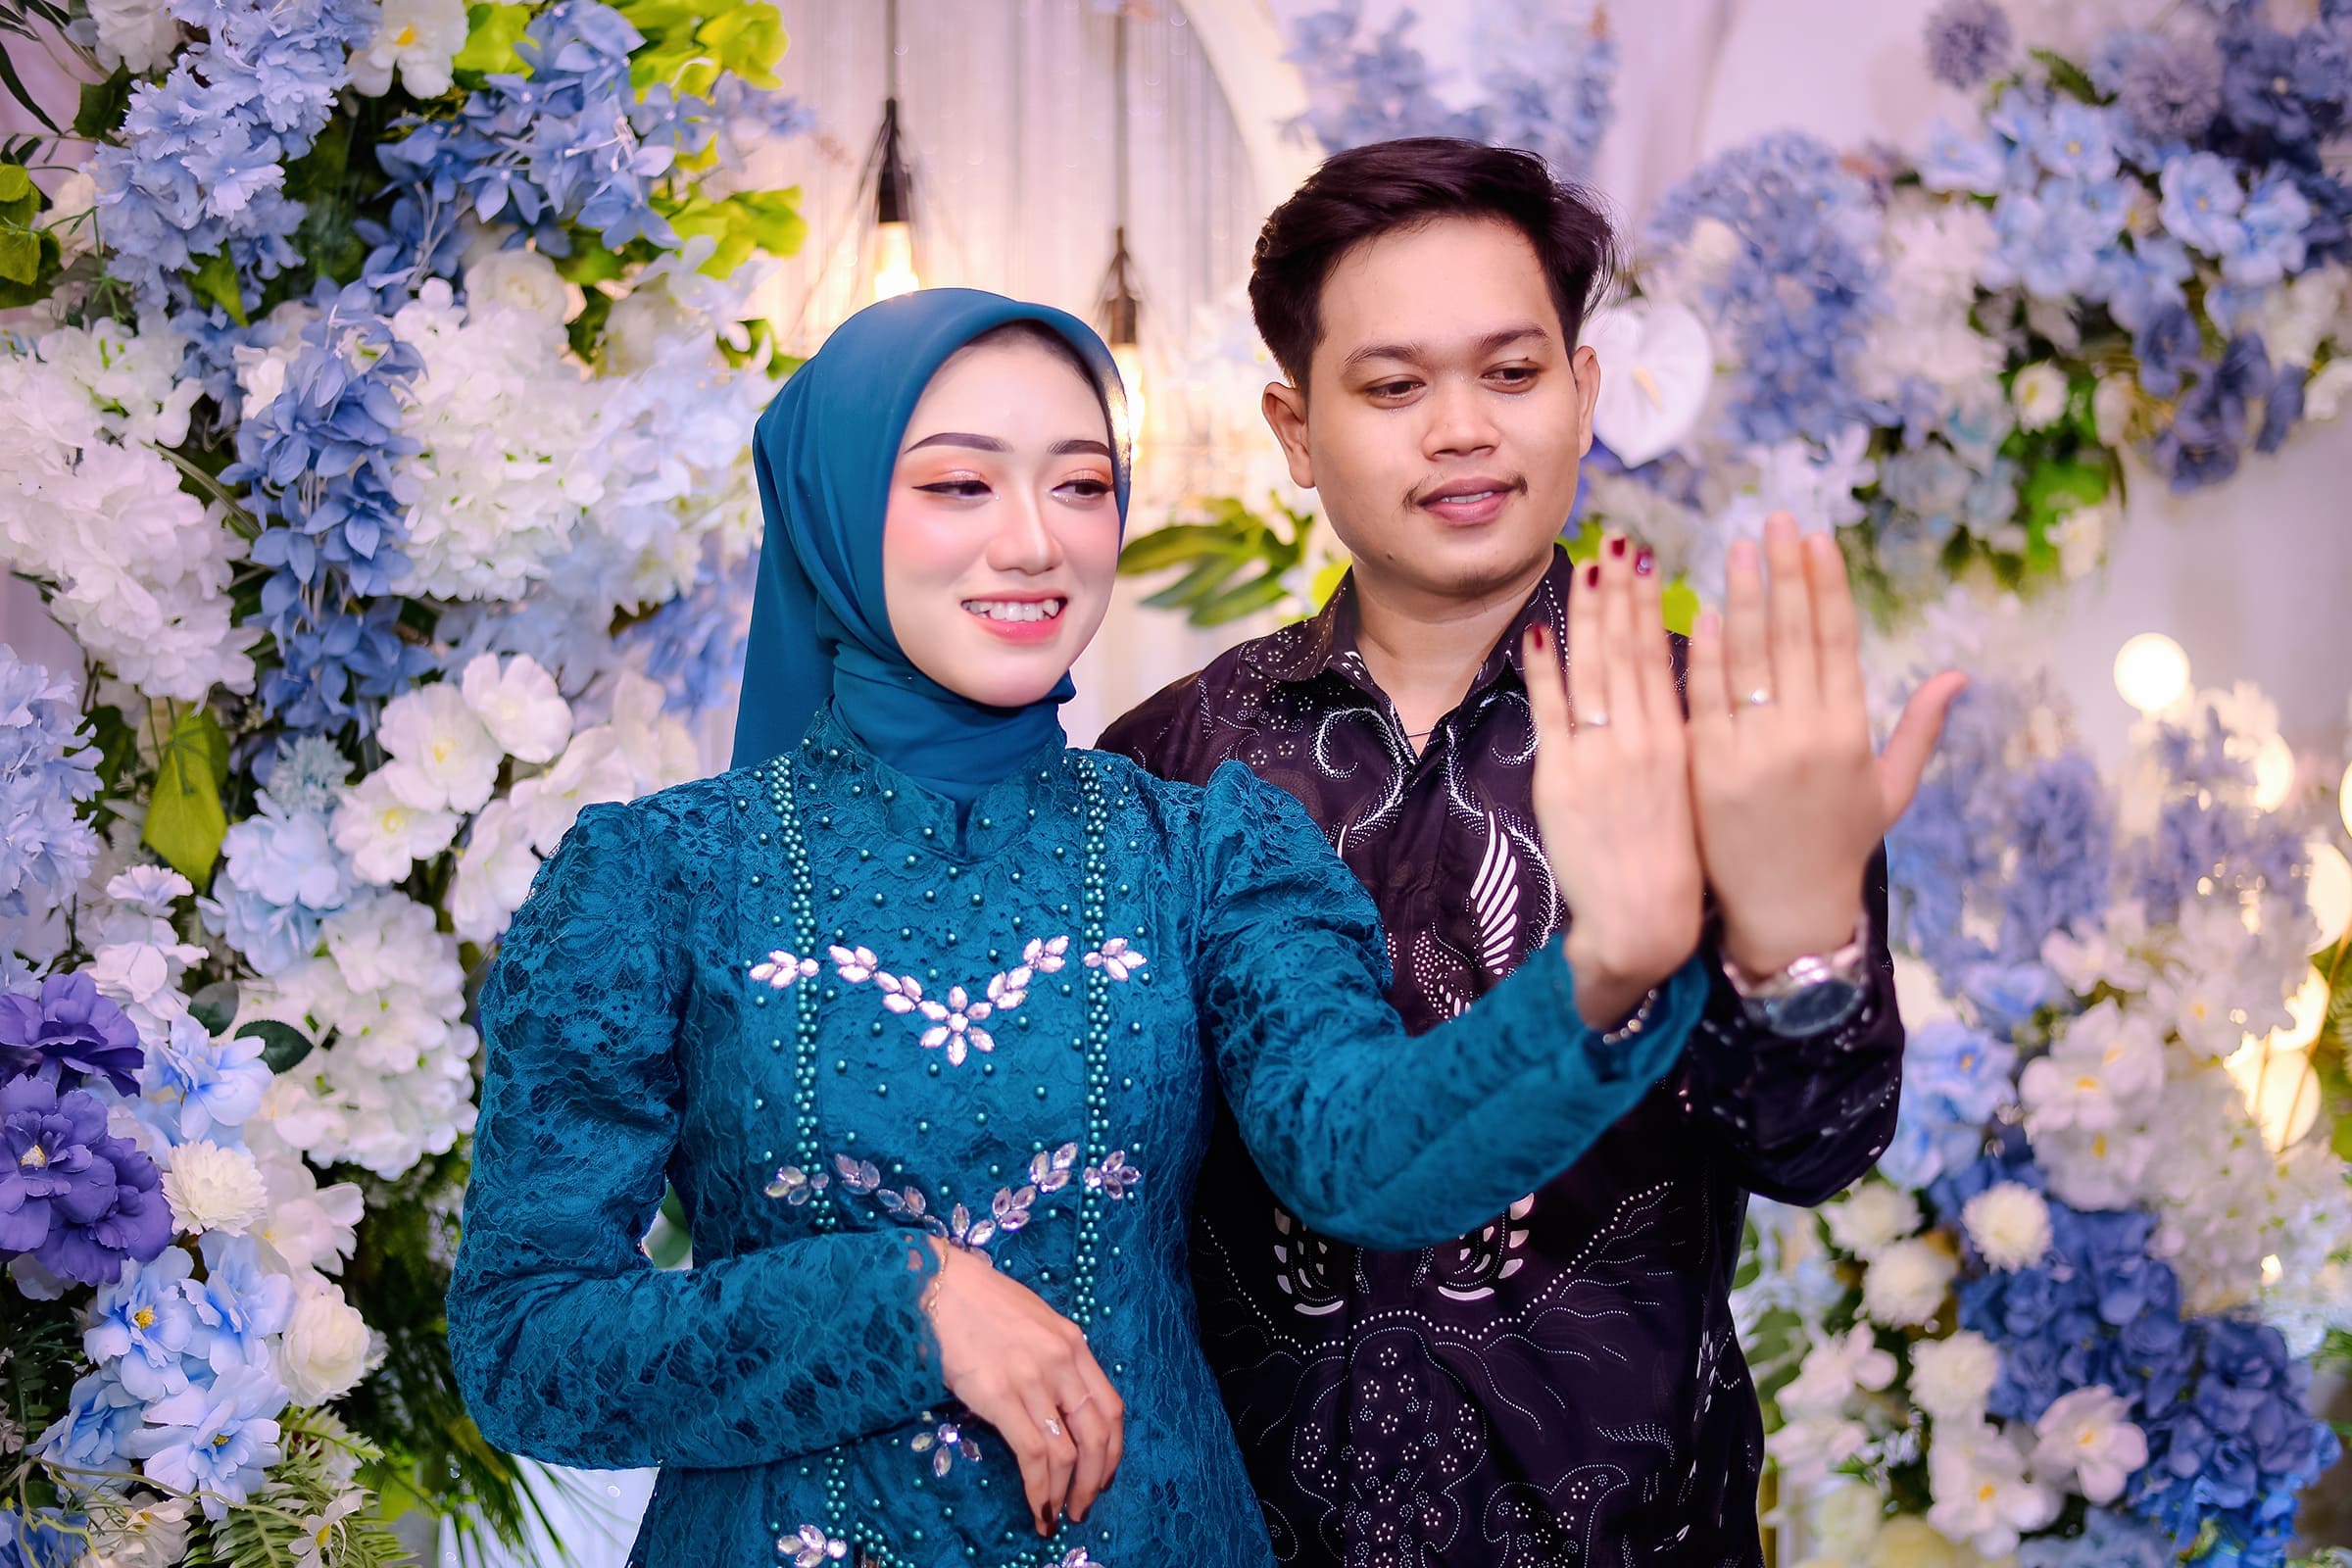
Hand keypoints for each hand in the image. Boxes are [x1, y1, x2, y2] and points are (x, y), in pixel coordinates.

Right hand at [922, 1242, 1123, 1533]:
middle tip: (1083, 1508)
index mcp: (1074, 1344)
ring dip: (1065, 1492)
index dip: (1112, 1450)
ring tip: (1056, 1516)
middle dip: (1094, 1480)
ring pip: (1066, 1451)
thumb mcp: (1035, 1323)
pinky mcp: (1000, 1395)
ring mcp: (1033, 1378)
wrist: (940, 1284)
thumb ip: (1055, 1359)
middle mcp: (1062, 1361)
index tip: (1102, 1476)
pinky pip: (1032, 1453)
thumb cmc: (981, 1303)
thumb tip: (1059, 1405)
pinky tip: (1036, 1504)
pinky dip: (1039, 1487)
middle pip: (1097, 1434)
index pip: (1110, 1407)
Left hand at [1524, 535, 1706, 1028]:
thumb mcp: (1702, 787)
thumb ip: (1695, 729)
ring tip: (1585, 563)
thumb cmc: (1685, 859)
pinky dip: (1545, 669)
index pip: (1665, 656)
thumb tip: (1691, 674)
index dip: (1650, 604)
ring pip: (1592, 670)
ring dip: (1587, 613)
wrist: (1645, 921)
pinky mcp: (1561, 781)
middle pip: (1628, 650)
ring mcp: (1600, 758)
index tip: (1646, 558)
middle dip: (1621, 590)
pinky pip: (1551, 713)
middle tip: (1619, 537)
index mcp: (1682, 741)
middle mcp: (1643, 740)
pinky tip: (1540, 628)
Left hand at [1686, 513, 1966, 976]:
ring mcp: (1753, 751)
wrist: (1786, 909)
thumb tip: (1960, 674)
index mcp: (1850, 732)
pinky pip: (1706, 700)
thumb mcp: (1891, 789)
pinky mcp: (1709, 769)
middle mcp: (1805, 735)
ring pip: (1747, 659)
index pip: (1838, 641)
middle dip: (1785, 574)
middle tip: (1774, 521)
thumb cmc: (1840, 846)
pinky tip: (1703, 613)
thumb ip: (1920, 728)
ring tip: (1736, 550)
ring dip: (1742, 598)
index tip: (1818, 539)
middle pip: (1793, 637)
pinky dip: (1705, 655)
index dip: (1828, 586)